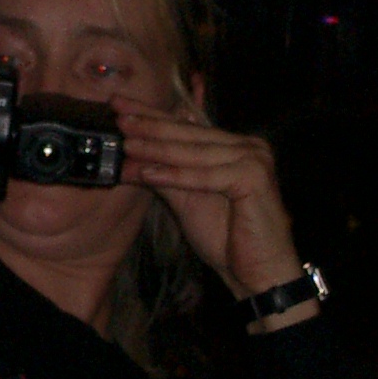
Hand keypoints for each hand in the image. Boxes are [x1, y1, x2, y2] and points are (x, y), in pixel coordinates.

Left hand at [113, 101, 312, 323]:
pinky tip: (148, 174)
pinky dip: (176, 176)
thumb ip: (163, 174)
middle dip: (150, 126)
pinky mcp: (255, 178)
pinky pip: (206, 176)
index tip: (118, 105)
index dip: (151, 115)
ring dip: (157, 150)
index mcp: (234, 146)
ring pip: (194, 153)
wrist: (258, 273)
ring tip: (127, 145)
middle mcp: (248, 146)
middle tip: (118, 117)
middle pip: (189, 135)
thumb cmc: (226, 238)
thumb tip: (128, 157)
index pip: (185, 126)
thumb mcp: (186, 199)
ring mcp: (254, 159)